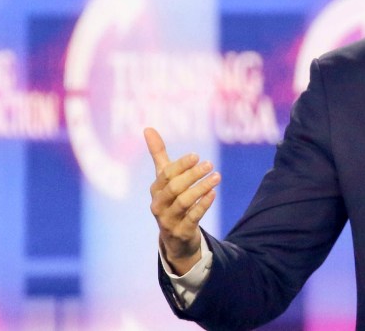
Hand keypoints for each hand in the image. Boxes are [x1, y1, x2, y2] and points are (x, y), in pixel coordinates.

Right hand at [146, 127, 219, 274]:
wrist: (175, 236)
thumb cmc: (171, 200)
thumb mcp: (165, 178)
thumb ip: (158, 154)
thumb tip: (148, 128)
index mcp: (155, 189)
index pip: (166, 175)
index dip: (180, 165)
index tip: (196, 156)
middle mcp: (158, 205)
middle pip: (174, 188)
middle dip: (192, 175)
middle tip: (210, 164)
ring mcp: (168, 220)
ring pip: (183, 203)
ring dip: (201, 188)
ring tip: (217, 176)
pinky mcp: (181, 231)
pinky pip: (192, 218)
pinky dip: (203, 205)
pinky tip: (213, 194)